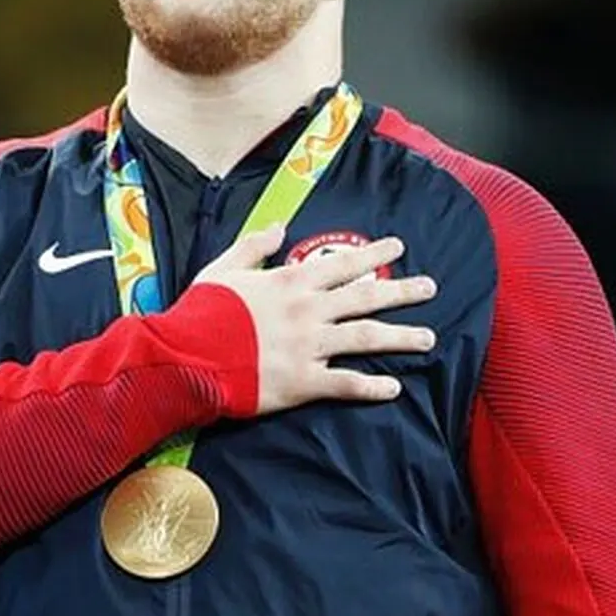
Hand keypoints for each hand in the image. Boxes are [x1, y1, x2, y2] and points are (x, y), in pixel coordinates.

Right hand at [193, 224, 436, 414]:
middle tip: (430, 287)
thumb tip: (279, 228)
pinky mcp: (303, 382)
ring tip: (428, 338)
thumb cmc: (201, 311)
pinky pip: (346, 384)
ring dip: (401, 337)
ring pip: (367, 338)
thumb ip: (254, 246)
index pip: (342, 262)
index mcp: (290, 282)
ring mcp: (308, 347)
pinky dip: (372, 387)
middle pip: (366, 297)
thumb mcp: (224, 267)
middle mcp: (308, 311)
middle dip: (402, 291)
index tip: (398, 248)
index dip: (373, 254)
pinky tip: (393, 387)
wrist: (185, 356)